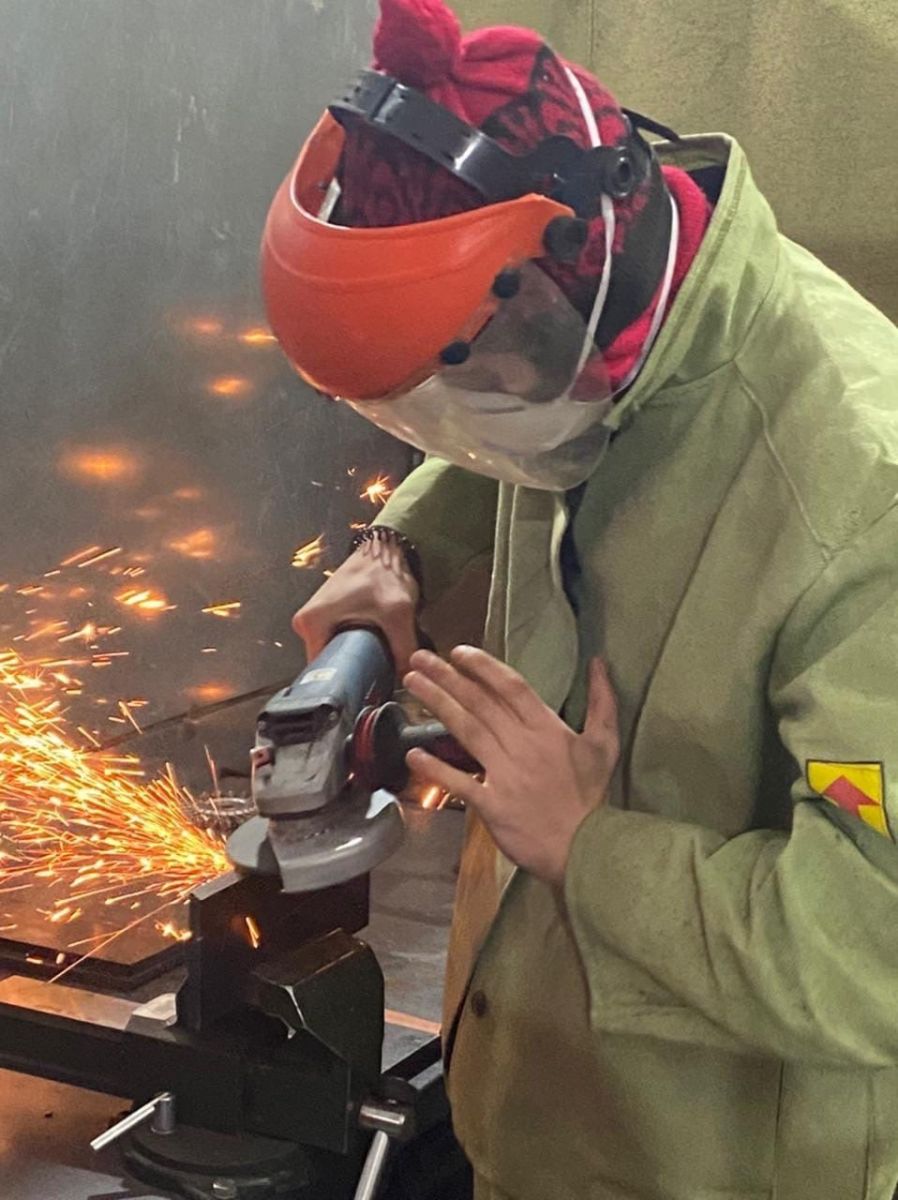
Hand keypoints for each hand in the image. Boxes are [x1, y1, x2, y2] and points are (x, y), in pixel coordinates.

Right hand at [293, 539, 419, 673]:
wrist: (383, 549)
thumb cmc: (383, 576)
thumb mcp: (397, 614)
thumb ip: (403, 649)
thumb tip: (406, 679)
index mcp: (310, 624)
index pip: (323, 671)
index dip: (346, 682)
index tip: (367, 690)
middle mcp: (304, 624)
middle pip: (329, 663)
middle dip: (353, 671)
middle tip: (377, 677)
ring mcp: (314, 619)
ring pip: (335, 652)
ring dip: (355, 659)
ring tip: (377, 664)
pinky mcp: (325, 616)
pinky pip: (337, 641)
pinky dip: (354, 647)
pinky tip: (372, 649)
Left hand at [403, 646, 618, 884]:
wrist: (587, 848)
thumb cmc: (592, 795)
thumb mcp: (604, 744)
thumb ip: (602, 700)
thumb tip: (598, 662)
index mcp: (547, 729)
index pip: (510, 687)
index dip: (483, 666)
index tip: (458, 651)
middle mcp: (522, 745)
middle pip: (479, 703)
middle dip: (447, 677)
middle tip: (419, 658)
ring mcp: (505, 775)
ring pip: (466, 730)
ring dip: (437, 704)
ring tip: (412, 683)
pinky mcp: (492, 805)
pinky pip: (459, 782)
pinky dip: (435, 769)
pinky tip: (412, 753)